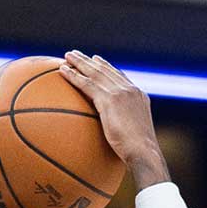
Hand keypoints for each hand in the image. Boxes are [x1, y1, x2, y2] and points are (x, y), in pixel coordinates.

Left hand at [58, 51, 168, 186]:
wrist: (144, 152)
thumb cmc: (140, 153)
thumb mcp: (135, 137)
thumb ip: (126, 129)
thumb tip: (118, 139)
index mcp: (139, 96)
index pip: (120, 77)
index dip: (107, 67)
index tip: (96, 60)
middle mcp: (130, 90)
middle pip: (106, 70)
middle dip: (90, 61)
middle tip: (77, 54)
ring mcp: (120, 93)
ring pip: (95, 73)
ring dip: (79, 63)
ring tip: (67, 56)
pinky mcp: (109, 100)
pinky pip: (87, 84)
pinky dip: (73, 76)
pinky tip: (62, 71)